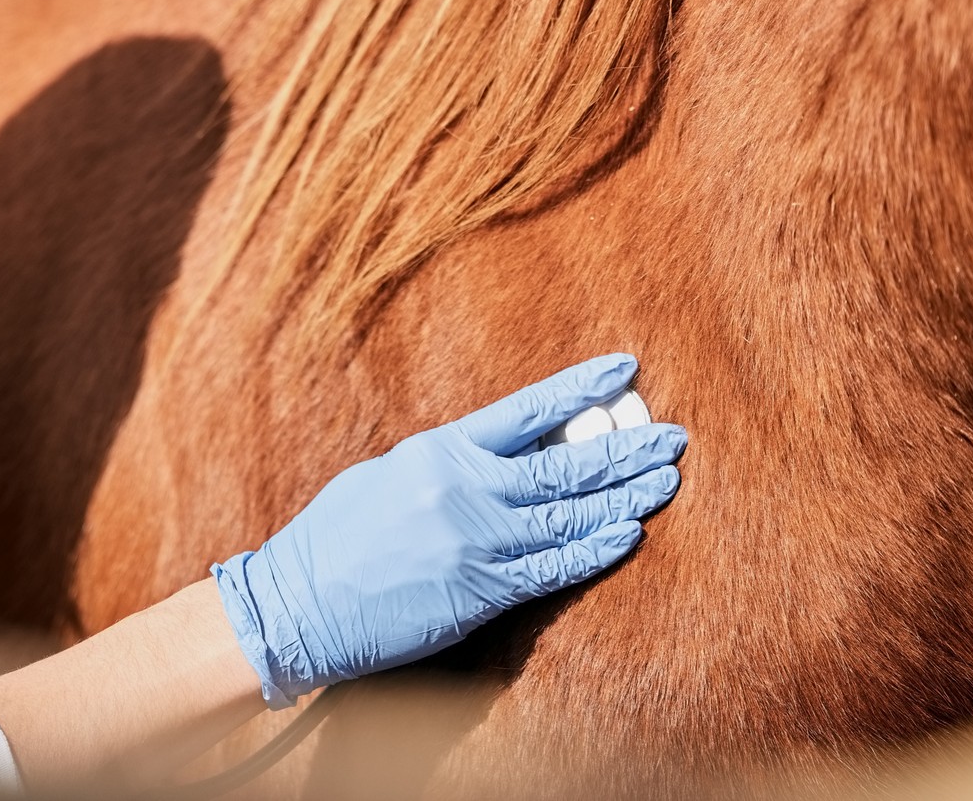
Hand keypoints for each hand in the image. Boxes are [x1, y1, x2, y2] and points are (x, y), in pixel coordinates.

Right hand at [211, 354, 684, 706]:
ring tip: (666, 482)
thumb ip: (447, 467)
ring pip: (569, 514)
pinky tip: (628, 534)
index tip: (626, 368)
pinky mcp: (481, 591)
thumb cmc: (334, 539)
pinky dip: (595, 549)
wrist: (300, 602)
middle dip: (625, 449)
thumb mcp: (388, 477)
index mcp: (440, 450)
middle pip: (564, 463)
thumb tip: (500, 460)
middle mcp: (465, 489)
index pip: (527, 409)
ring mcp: (477, 541)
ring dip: (625, 498)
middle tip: (673, 439)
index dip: (581, 389)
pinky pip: (554, 567)